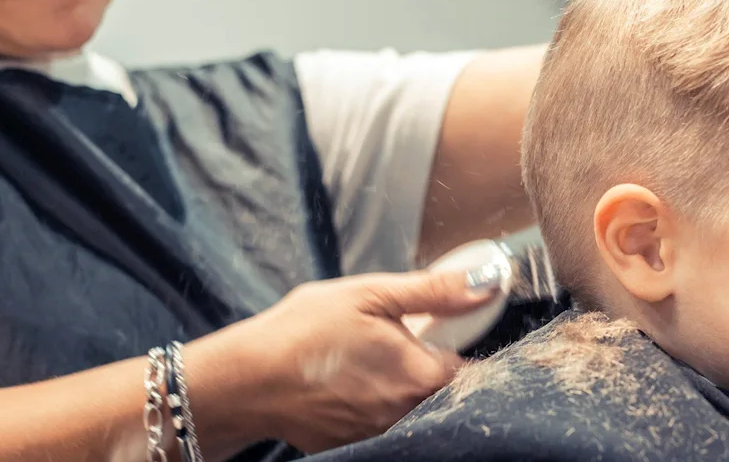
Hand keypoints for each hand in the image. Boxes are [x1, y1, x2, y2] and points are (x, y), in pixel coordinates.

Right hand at [230, 269, 498, 452]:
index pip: (467, 367)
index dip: (457, 343)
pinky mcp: (351, 442)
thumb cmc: (304, 332)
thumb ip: (434, 291)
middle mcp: (405, 412)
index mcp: (419, 375)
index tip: (442, 327)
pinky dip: (369, 399)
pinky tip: (344, 379)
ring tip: (362, 358)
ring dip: (397, 382)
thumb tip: (483, 284)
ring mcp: (377, 432)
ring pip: (407, 404)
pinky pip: (377, 419)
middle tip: (395, 339)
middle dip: (425, 363)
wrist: (245, 380)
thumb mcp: (371, 294)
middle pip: (437, 388)